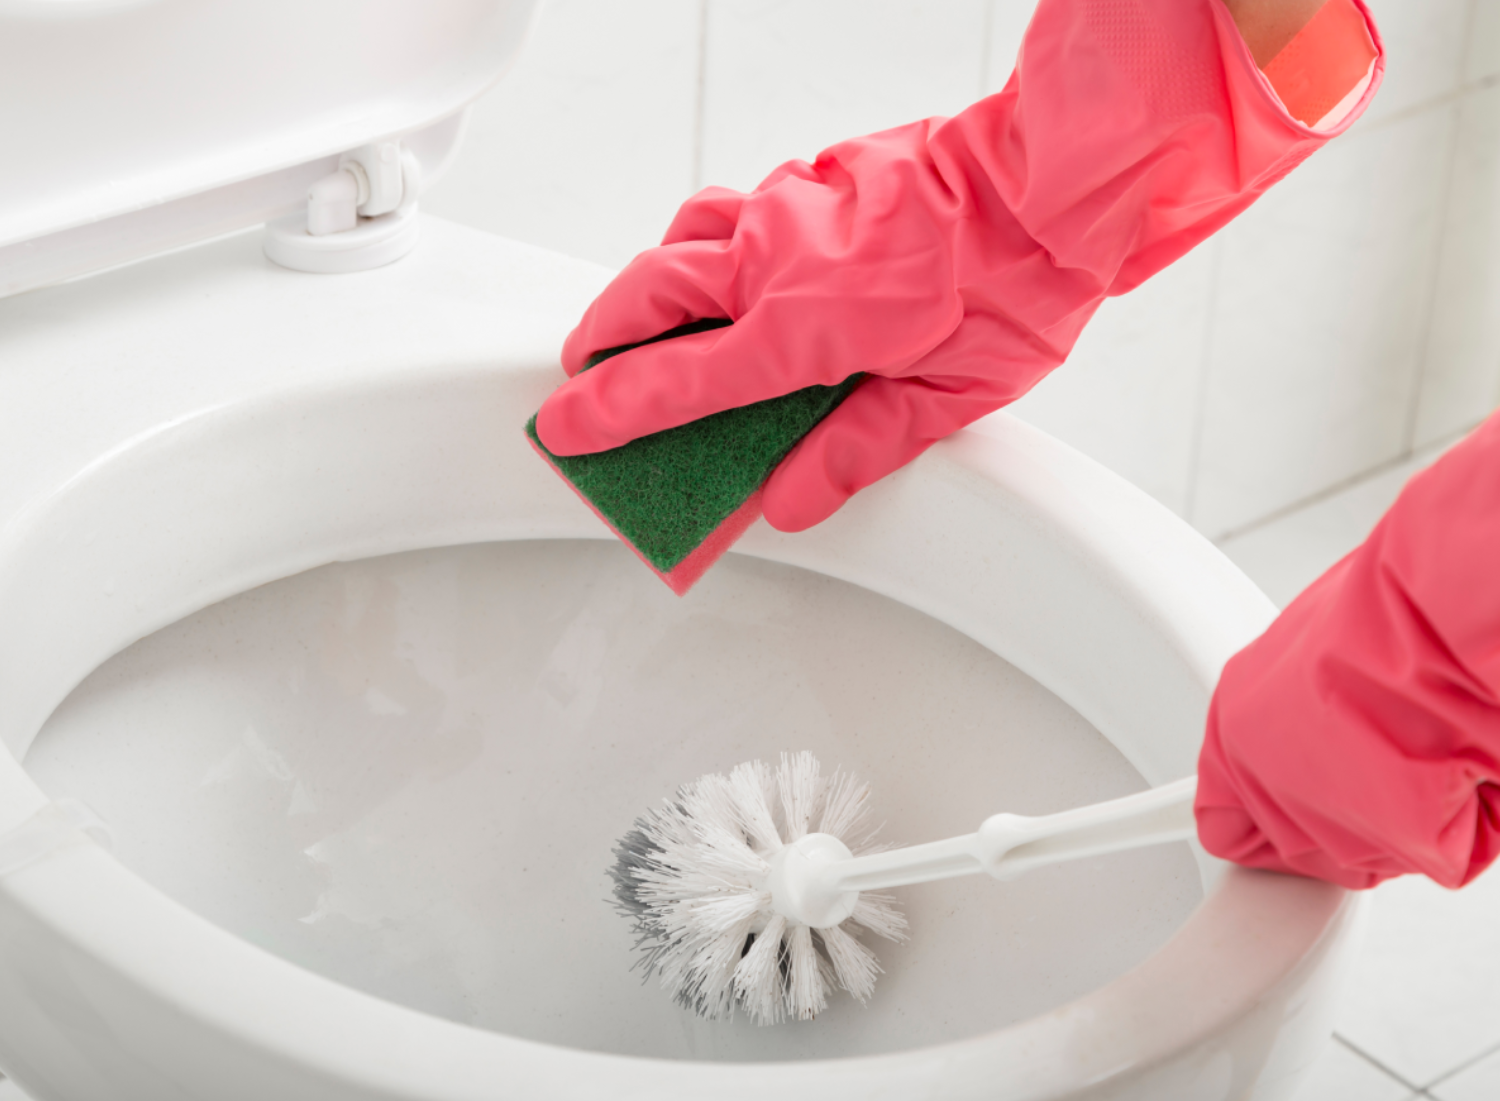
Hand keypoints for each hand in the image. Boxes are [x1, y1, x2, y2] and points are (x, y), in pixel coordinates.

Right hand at [536, 0, 1374, 531]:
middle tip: (579, 379)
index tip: (563, 431)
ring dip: (643, 286)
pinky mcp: (808, 179)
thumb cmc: (1013, 285)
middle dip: (600, 339)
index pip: (677, 381)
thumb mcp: (945, 399)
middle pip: (648, 295)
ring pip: (680, 239)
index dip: (609, 414)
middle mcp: (778, 258)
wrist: (1052, 180)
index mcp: (804, 325)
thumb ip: (854, 452)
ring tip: (636, 326)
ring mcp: (788, 209)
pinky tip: (726, 273)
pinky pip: (729, 211)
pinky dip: (703, 246)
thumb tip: (787, 501)